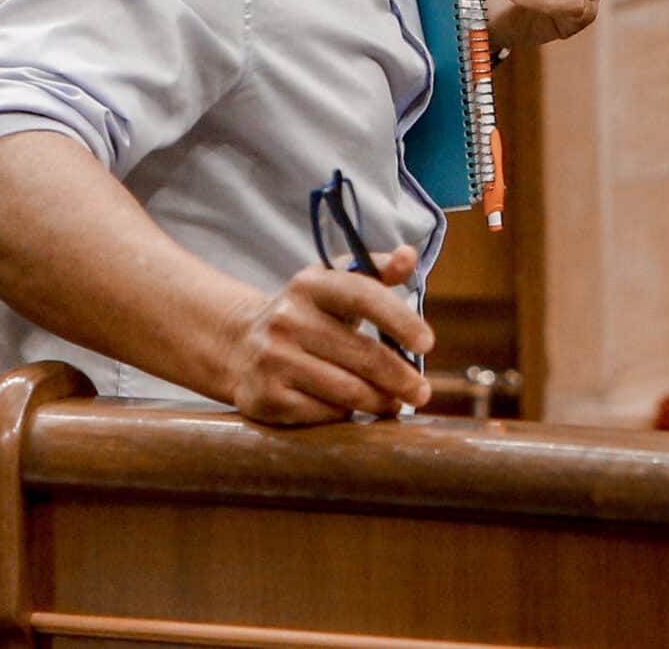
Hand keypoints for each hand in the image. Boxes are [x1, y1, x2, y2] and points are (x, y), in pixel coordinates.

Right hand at [224, 245, 434, 424]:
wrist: (239, 345)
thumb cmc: (307, 315)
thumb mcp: (335, 285)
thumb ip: (376, 271)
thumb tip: (409, 255)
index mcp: (311, 284)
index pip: (364, 296)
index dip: (401, 320)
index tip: (428, 344)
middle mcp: (288, 319)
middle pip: (363, 355)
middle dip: (401, 378)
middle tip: (422, 392)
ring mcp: (272, 359)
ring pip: (347, 390)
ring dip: (379, 400)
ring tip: (393, 402)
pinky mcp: (264, 397)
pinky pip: (324, 413)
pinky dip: (346, 414)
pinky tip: (351, 408)